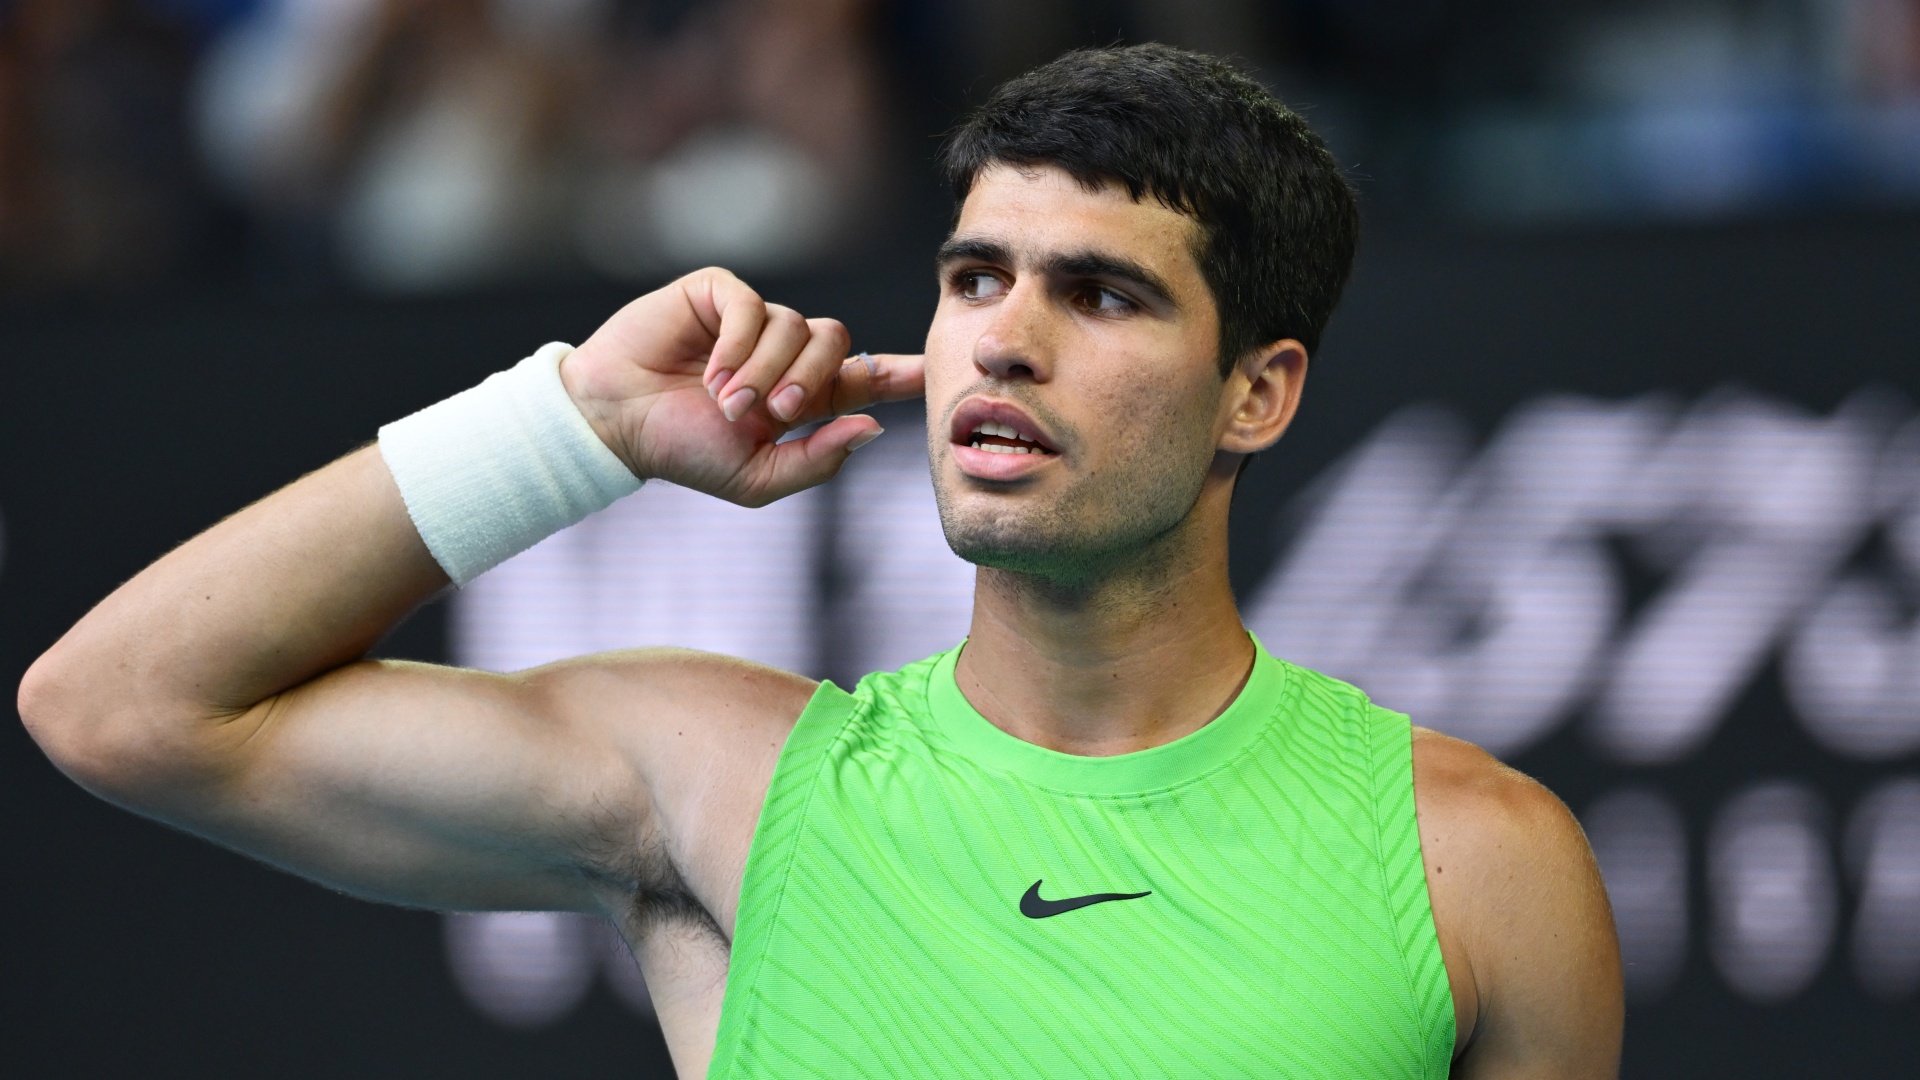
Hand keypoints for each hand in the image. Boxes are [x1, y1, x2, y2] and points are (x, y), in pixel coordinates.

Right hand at [562, 267, 923, 506]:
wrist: (616, 424)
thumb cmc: (682, 452)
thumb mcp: (756, 478)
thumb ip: (817, 458)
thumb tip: (875, 428)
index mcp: (800, 398)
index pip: (863, 380)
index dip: (900, 374)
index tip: (937, 371)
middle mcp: (783, 354)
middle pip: (838, 343)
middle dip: (814, 380)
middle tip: (776, 412)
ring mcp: (752, 322)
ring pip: (797, 326)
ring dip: (765, 370)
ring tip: (726, 402)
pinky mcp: (719, 295)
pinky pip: (756, 306)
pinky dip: (740, 343)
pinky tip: (710, 371)